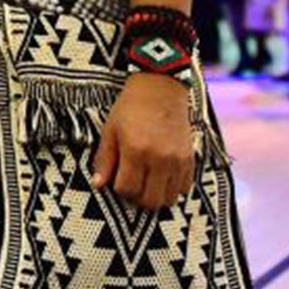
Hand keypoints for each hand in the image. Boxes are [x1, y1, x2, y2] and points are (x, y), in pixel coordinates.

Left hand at [91, 73, 194, 210]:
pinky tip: (161, 178)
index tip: (116, 181)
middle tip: (131, 187)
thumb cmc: (130, 107)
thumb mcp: (110, 130)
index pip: (127, 189)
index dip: (119, 190)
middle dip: (137, 199)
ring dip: (155, 197)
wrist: (160, 88)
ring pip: (168, 199)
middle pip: (150, 200)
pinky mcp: (190, 159)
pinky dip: (172, 189)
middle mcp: (158, 159)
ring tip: (146, 184)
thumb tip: (98, 184)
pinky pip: (184, 188)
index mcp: (135, 151)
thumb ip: (105, 159)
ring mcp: (177, 161)